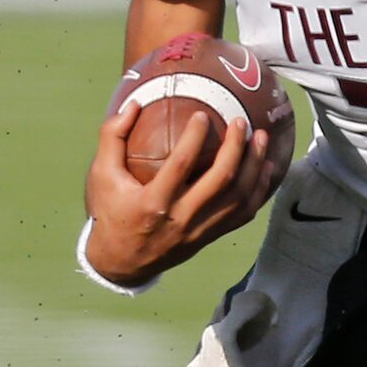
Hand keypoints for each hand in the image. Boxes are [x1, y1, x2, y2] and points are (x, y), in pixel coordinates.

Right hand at [83, 103, 278, 284]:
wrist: (120, 262)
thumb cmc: (110, 212)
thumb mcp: (101, 176)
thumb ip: (111, 137)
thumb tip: (134, 104)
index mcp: (153, 202)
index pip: (180, 165)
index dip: (195, 137)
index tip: (203, 114)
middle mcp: (181, 218)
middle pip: (220, 180)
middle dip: (236, 148)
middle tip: (241, 123)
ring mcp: (199, 230)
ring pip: (239, 199)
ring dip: (255, 167)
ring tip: (261, 139)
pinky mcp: (210, 237)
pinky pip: (243, 215)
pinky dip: (258, 191)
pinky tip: (266, 169)